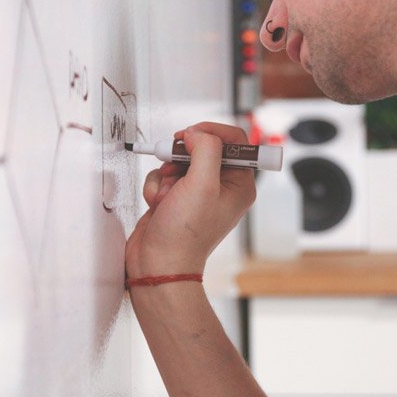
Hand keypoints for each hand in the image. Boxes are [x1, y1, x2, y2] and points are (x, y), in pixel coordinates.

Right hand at [125, 122, 255, 280]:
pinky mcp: (176, 198)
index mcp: (239, 184)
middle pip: (202, 147)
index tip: (192, 135)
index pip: (236, 141)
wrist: (158, 264)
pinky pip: (164, 176)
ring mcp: (197, 193)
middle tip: (173, 166)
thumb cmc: (185, 236)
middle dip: (182, 157)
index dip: (212, 132)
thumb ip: (206, 149)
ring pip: (178, 161)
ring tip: (167, 197)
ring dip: (166, 174)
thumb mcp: (203, 184)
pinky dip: (157, 186)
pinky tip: (158, 204)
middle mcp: (221, 187)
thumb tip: (196, 134)